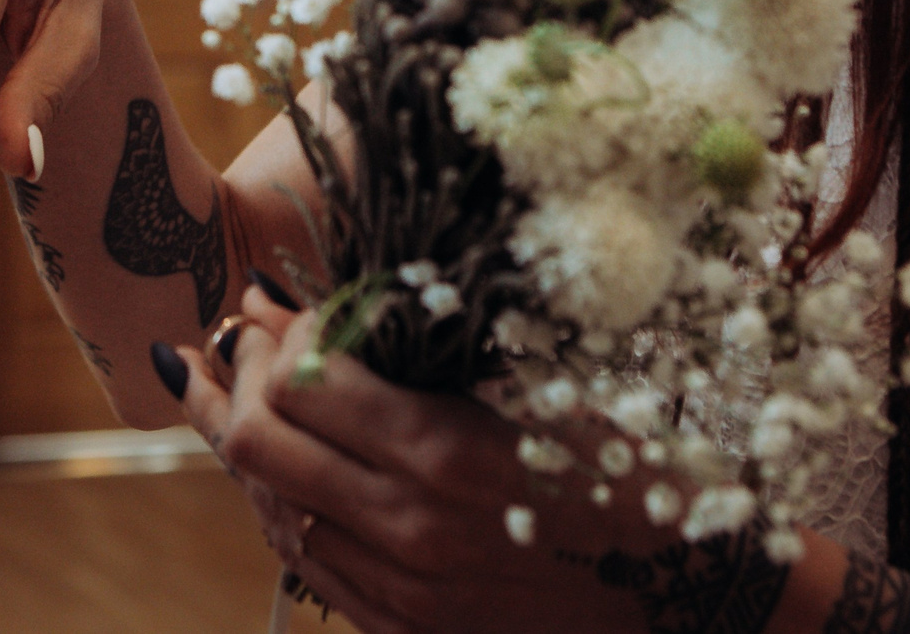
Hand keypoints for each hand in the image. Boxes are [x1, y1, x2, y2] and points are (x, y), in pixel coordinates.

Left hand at [170, 286, 653, 633]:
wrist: (684, 598)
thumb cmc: (624, 476)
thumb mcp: (540, 393)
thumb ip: (432, 356)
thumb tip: (339, 310)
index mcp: (446, 452)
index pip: (306, 380)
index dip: (281, 335)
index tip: (284, 308)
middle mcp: (409, 527)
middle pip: (262, 444)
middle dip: (239, 378)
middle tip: (239, 340)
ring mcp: (401, 590)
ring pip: (272, 508)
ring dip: (245, 444)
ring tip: (225, 392)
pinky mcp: (404, 630)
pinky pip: (307, 564)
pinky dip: (282, 507)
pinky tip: (274, 470)